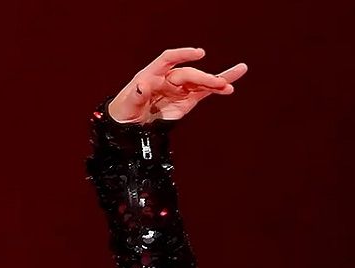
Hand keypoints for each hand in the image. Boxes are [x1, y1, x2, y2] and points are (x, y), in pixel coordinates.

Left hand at [108, 47, 246, 123]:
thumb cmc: (124, 112)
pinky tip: (230, 87)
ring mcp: (179, 88)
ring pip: (199, 81)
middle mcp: (167, 78)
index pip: (168, 58)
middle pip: (187, 74)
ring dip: (215, 82)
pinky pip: (203, 92)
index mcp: (152, 74)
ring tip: (229, 85)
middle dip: (203, 78)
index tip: (198, 53)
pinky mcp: (186, 100)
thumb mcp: (127, 106)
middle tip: (218, 83)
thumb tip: (143, 85)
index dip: (183, 54)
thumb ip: (136, 96)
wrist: (128, 126)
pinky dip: (216, 89)